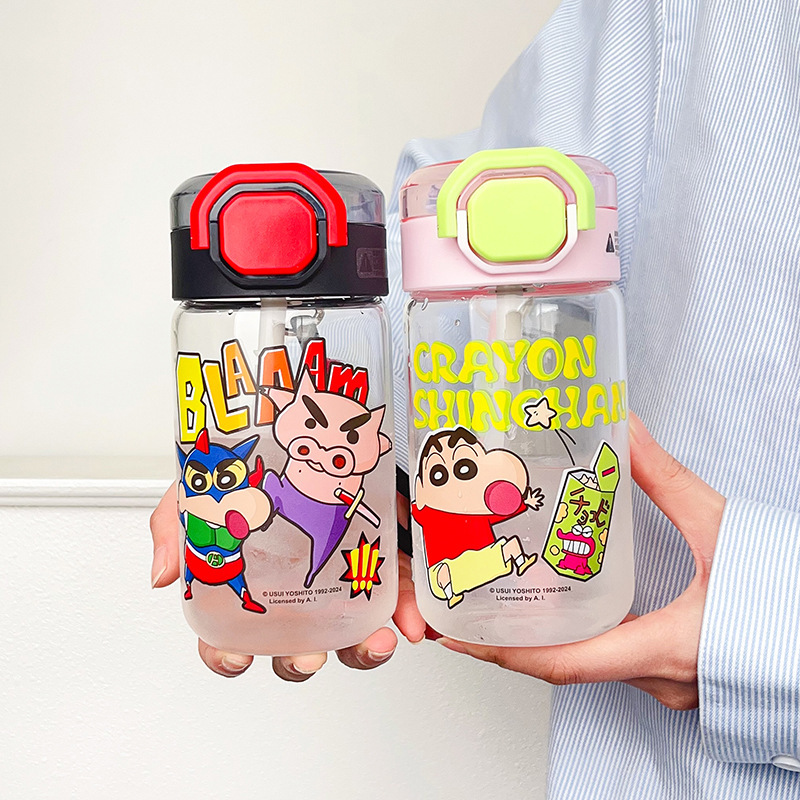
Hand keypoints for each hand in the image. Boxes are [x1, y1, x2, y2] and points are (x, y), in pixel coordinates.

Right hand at [150, 485, 413, 680]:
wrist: (320, 426)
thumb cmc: (261, 463)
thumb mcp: (208, 484)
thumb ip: (178, 523)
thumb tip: (162, 575)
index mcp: (254, 580)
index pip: (233, 636)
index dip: (228, 656)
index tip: (236, 658)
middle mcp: (297, 590)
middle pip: (294, 649)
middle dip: (300, 663)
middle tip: (308, 655)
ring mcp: (341, 579)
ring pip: (349, 637)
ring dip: (361, 652)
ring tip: (374, 642)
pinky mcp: (381, 563)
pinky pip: (396, 601)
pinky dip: (406, 616)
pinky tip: (411, 621)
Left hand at [436, 413, 724, 710]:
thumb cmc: (785, 596)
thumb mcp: (717, 526)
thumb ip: (665, 478)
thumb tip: (624, 428)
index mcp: (663, 647)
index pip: (564, 664)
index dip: (504, 653)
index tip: (458, 638)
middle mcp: (657, 677)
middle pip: (565, 665)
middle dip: (511, 641)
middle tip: (469, 607)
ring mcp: (666, 682)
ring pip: (588, 665)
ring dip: (542, 637)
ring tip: (501, 601)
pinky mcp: (674, 673)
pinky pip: (611, 660)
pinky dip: (577, 637)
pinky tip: (560, 607)